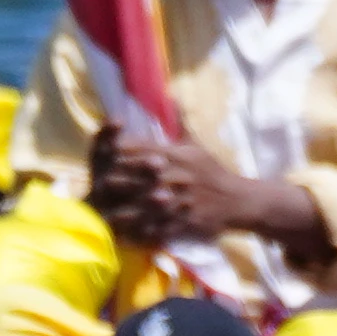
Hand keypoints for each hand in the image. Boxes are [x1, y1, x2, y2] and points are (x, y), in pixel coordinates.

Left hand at [99, 123, 321, 252]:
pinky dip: (143, 234)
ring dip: (127, 211)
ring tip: (106, 215)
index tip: (105, 155)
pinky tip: (126, 237)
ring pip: (148, 206)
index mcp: (180, 156)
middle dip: (120, 182)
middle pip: (143, 178)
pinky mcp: (186, 222)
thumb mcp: (197, 145)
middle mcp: (179, 176)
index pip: (147, 150)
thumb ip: (180, 123)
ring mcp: (182, 200)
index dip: (125, 152)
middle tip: (97, 185)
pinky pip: (161, 228)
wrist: (239, 200)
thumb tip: (171, 97)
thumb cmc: (213, 171)